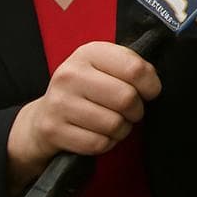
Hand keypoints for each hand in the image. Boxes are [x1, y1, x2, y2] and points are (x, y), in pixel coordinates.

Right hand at [6, 41, 160, 189]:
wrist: (43, 116)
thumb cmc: (85, 90)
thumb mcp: (106, 68)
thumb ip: (131, 68)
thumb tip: (153, 84)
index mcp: (89, 53)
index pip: (135, 68)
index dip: (151, 85)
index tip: (150, 92)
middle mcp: (70, 74)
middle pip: (127, 98)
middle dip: (137, 110)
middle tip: (131, 111)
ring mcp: (59, 103)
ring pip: (114, 124)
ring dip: (122, 129)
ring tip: (114, 123)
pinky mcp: (53, 130)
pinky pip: (98, 143)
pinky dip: (106, 143)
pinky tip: (99, 134)